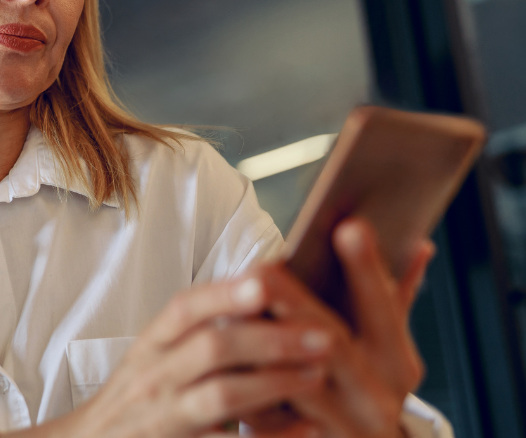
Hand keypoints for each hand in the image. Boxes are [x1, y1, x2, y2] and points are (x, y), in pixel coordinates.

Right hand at [8, 274, 331, 437]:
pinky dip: (268, 437)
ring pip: (221, 396)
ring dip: (275, 384)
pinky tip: (303, 429)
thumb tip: (258, 285)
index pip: (183, 309)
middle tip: (323, 336)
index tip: (265, 281)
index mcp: (151, 345)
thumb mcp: (153, 357)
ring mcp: (162, 417)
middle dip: (270, 339)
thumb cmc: (137, 398)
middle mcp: (154, 377)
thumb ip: (194, 331)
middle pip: (211, 349)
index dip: (223, 293)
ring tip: (317, 375)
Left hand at [244, 218, 434, 437]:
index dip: (367, 271)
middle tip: (265, 267)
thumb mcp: (385, 350)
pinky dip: (249, 391)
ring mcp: (345, 429)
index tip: (349, 226)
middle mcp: (377, 399)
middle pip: (334, 345)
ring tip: (235, 309)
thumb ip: (393, 300)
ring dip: (265, 346)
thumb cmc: (363, 392)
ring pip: (299, 384)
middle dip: (298, 304)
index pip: (385, 311)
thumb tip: (416, 243)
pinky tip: (226, 364)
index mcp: (397, 364)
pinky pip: (272, 421)